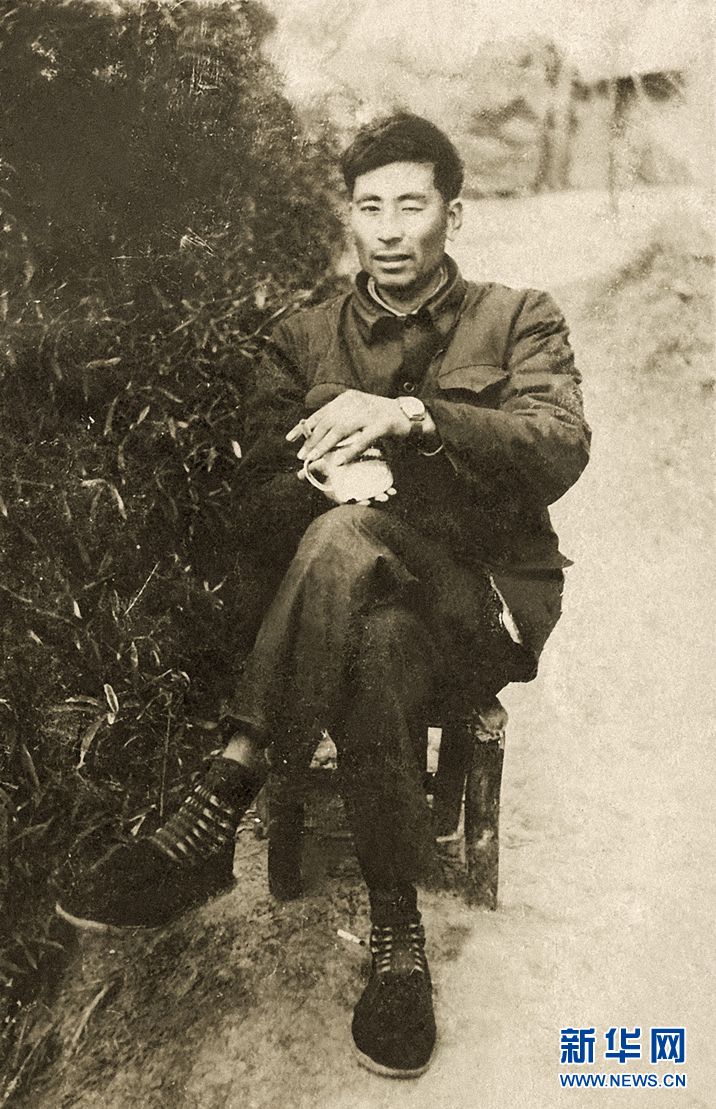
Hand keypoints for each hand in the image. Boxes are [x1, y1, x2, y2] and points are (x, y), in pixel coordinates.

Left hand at [286, 390, 410, 464]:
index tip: (290, 438)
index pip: (321, 412)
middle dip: (312, 440)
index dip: (304, 426)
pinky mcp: (382, 425)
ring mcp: (369, 413)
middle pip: (327, 422)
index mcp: (347, 398)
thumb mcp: (357, 412)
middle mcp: (355, 403)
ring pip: (340, 430)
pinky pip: (362, 440)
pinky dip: (350, 452)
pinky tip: (339, 462)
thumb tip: (317, 432)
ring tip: (313, 458)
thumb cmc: (381, 417)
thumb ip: (340, 418)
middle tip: (301, 455)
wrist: (409, 415)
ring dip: (324, 446)